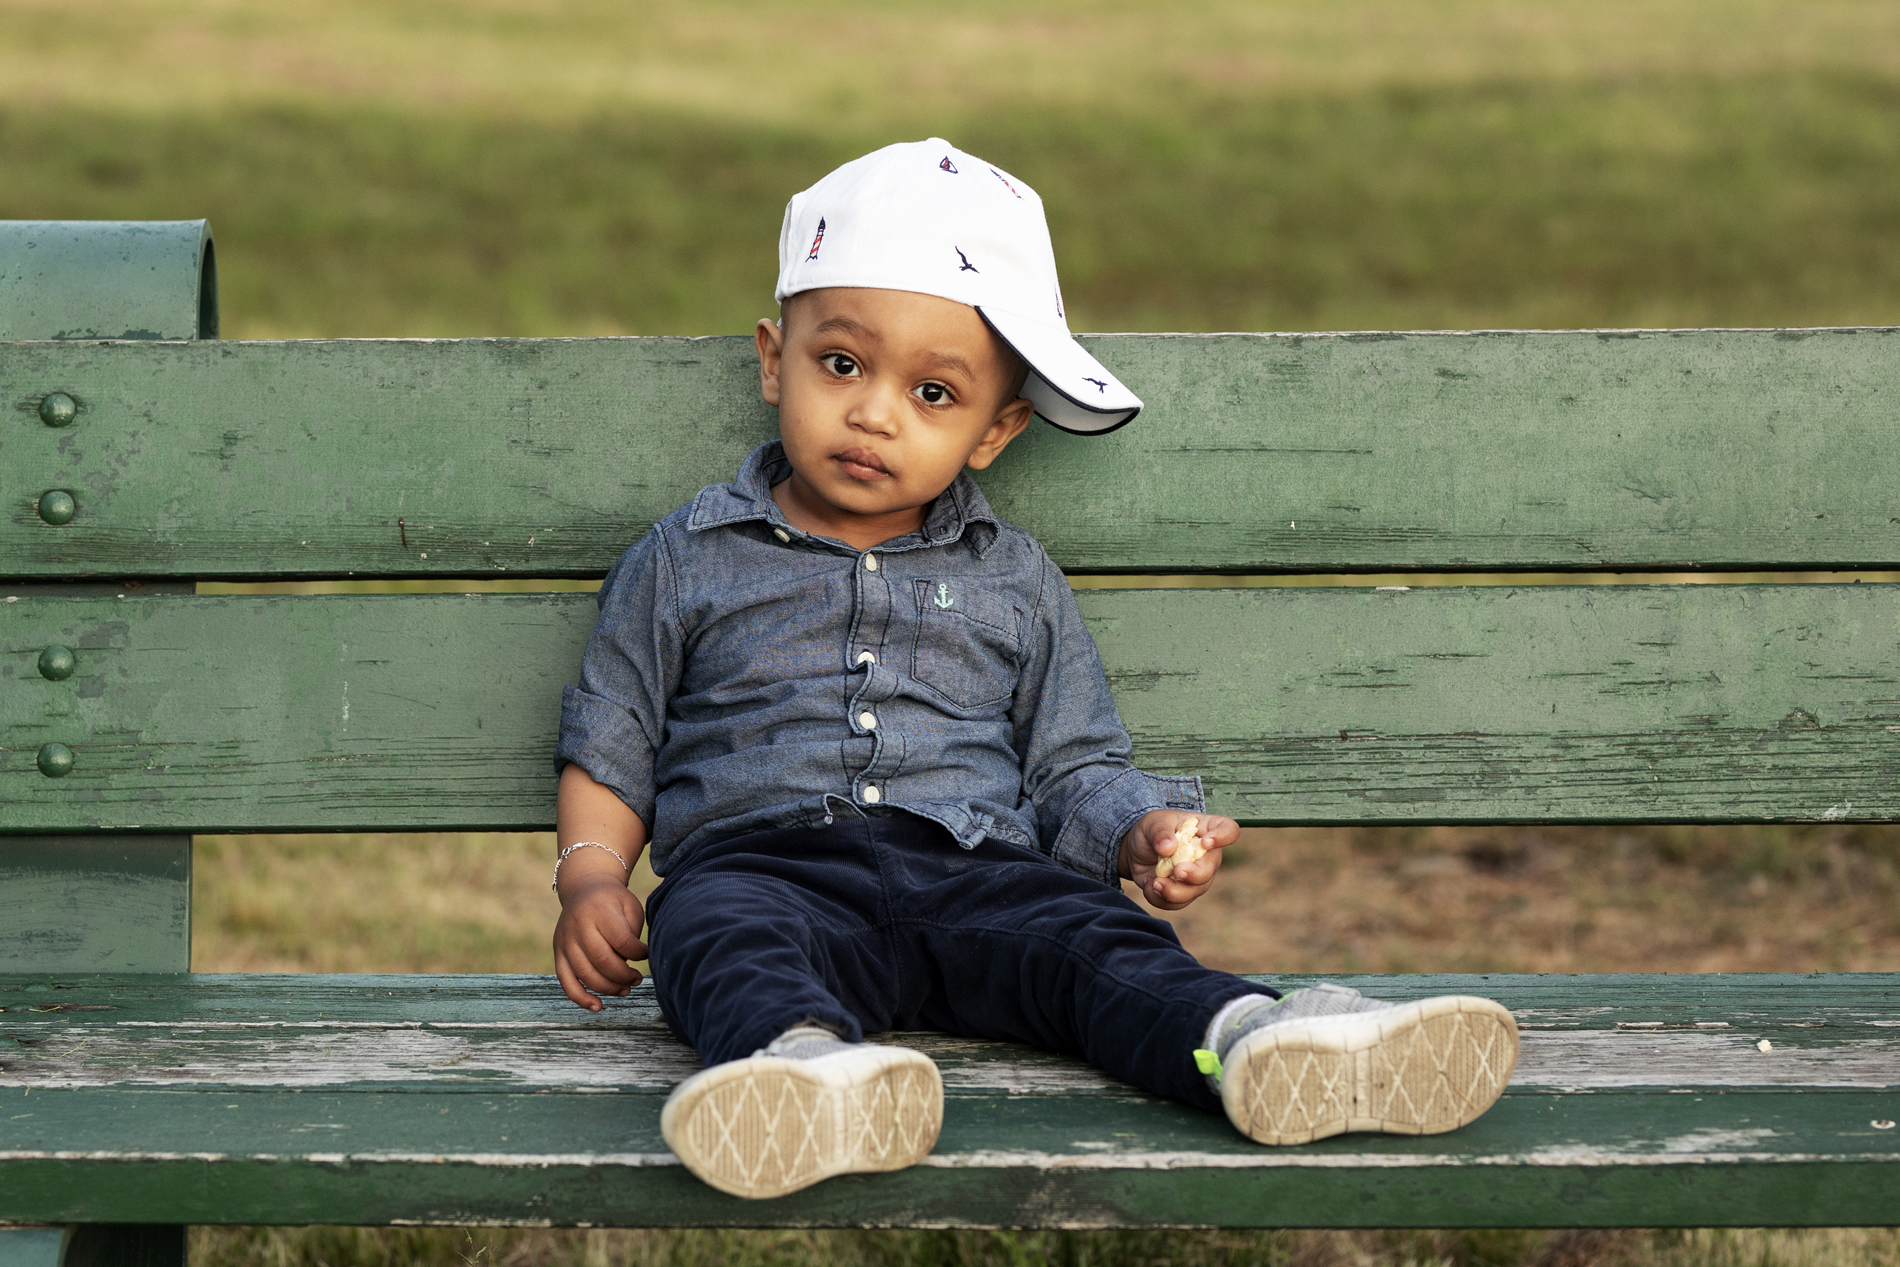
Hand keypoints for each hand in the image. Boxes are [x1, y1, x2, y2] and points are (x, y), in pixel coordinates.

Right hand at [552, 853, 648, 1011]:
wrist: (584, 889)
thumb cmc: (613, 901)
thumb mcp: (629, 906)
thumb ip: (632, 932)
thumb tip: (636, 961)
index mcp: (599, 911)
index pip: (621, 941)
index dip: (638, 953)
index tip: (647, 954)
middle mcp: (578, 927)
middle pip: (603, 961)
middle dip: (624, 976)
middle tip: (638, 979)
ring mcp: (565, 942)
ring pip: (586, 975)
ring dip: (609, 988)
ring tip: (625, 989)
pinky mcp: (558, 954)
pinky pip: (566, 982)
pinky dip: (581, 998)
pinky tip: (597, 1006)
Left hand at [1119, 809, 1238, 909]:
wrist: (1135, 852)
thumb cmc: (1152, 831)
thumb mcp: (1151, 823)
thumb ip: (1159, 833)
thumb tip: (1168, 848)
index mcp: (1205, 830)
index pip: (1228, 830)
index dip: (1223, 836)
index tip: (1206, 842)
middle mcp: (1207, 855)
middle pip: (1211, 868)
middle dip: (1195, 874)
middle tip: (1177, 872)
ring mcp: (1197, 876)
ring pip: (1195, 890)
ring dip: (1175, 891)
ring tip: (1155, 883)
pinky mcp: (1184, 893)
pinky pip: (1178, 902)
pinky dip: (1161, 898)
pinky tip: (1149, 886)